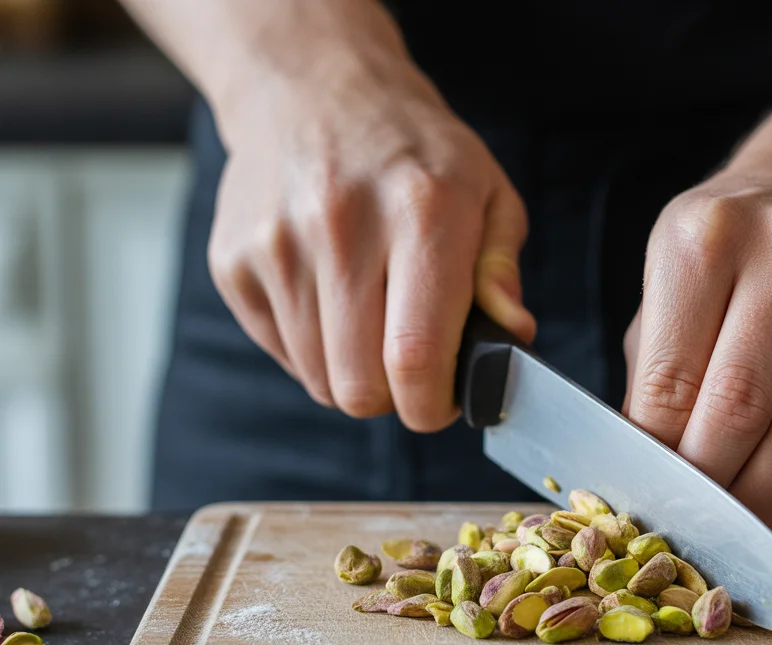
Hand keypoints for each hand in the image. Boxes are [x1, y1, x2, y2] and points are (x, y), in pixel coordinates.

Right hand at [207, 18, 533, 429]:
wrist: (312, 88)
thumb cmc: (414, 151)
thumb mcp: (486, 193)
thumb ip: (500, 272)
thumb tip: (512, 338)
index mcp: (420, 211)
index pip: (416, 356)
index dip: (433, 404)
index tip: (445, 399)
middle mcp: (340, 226)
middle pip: (360, 387)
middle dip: (395, 397)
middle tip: (413, 364)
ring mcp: (275, 246)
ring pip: (319, 381)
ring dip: (353, 372)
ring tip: (373, 318)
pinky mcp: (233, 262)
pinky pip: (283, 354)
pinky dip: (313, 349)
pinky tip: (332, 297)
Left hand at [624, 172, 771, 543]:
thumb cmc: (726, 265)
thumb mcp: (667, 295)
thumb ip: (654, 382)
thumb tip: (641, 484)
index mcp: (709, 236)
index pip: (672, 381)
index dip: (657, 461)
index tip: (646, 506)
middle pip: (741, 409)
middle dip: (710, 488)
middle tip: (689, 531)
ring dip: (763, 505)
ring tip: (732, 537)